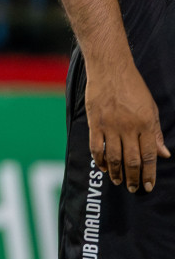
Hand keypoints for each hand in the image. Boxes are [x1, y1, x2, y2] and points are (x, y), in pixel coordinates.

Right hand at [86, 58, 169, 192]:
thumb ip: (156, 133)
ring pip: (113, 156)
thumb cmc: (133, 87)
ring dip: (117, 172)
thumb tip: (164, 154)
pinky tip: (102, 167)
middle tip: (134, 189)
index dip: (149, 174)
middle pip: (131, 160)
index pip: (149, 156)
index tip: (148, 186)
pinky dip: (99, 159)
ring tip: (119, 181)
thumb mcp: (151, 109)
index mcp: (145, 125)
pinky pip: (95, 145)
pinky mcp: (94, 122)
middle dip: (134, 177)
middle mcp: (128, 128)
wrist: (110, 69)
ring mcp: (110, 126)